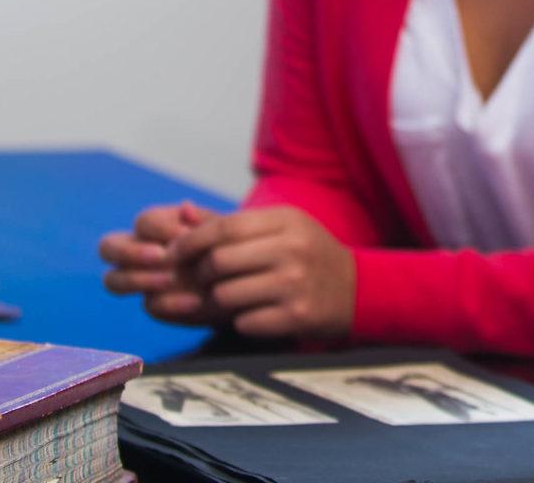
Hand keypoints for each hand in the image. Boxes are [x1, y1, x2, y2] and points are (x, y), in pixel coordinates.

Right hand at [98, 201, 220, 325]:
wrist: (246, 279)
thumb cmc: (230, 246)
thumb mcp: (223, 229)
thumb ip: (203, 220)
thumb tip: (186, 207)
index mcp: (157, 225)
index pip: (142, 222)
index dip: (159, 228)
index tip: (186, 235)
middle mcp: (139, 250)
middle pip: (108, 247)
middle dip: (130, 252)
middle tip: (161, 257)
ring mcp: (142, 280)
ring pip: (113, 280)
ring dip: (138, 279)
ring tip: (171, 279)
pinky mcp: (155, 305)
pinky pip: (148, 305)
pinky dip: (170, 303)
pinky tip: (194, 301)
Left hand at [168, 205, 355, 339]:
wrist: (358, 289)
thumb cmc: (309, 255)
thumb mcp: (279, 228)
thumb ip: (230, 223)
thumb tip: (183, 211)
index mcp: (285, 221)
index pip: (223, 227)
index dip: (191, 241)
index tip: (174, 253)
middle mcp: (291, 249)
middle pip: (218, 261)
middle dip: (201, 273)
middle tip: (202, 279)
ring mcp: (295, 284)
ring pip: (226, 294)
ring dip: (217, 300)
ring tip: (227, 297)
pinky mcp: (297, 316)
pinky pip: (244, 322)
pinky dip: (240, 320)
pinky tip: (253, 314)